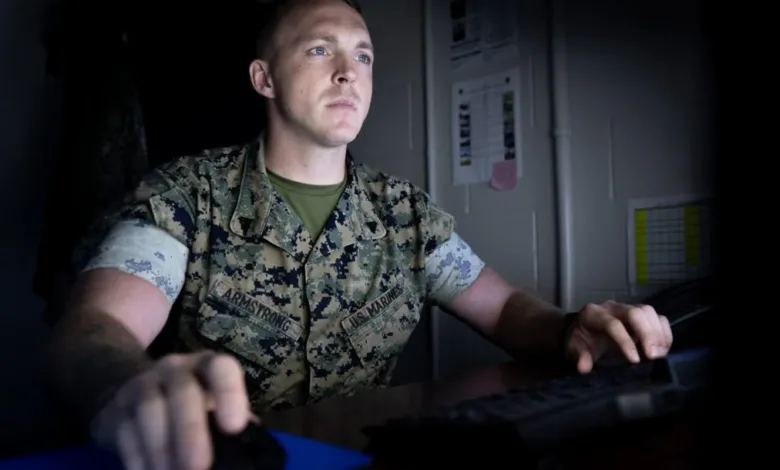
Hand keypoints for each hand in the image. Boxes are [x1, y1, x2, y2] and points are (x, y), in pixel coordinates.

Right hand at [90, 351, 252, 469]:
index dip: (229, 393)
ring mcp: (142, 385)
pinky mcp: (116, 409)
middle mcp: (175, 369)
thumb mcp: (213, 404)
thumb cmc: (191, 404)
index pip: (221, 368)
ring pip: (150, 411)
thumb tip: (250, 455)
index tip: (234, 428)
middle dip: (191, 431)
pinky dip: (138, 458)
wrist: (133, 393)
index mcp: (208, 366)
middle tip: (199, 467)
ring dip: (162, 449)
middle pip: (183, 392)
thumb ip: (231, 422)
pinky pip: (125, 432)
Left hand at [566, 300, 672, 372]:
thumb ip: (579, 356)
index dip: (625, 341)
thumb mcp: (575, 349)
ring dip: (658, 333)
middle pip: (635, 312)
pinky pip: (657, 317)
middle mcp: (612, 307)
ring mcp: (628, 308)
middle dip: (647, 334)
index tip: (635, 360)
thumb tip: (584, 367)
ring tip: (659, 354)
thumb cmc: (581, 340)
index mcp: (593, 314)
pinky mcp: (641, 315)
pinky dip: (664, 332)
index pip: (612, 324)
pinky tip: (663, 349)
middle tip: (652, 356)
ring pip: (648, 311)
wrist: (584, 331)